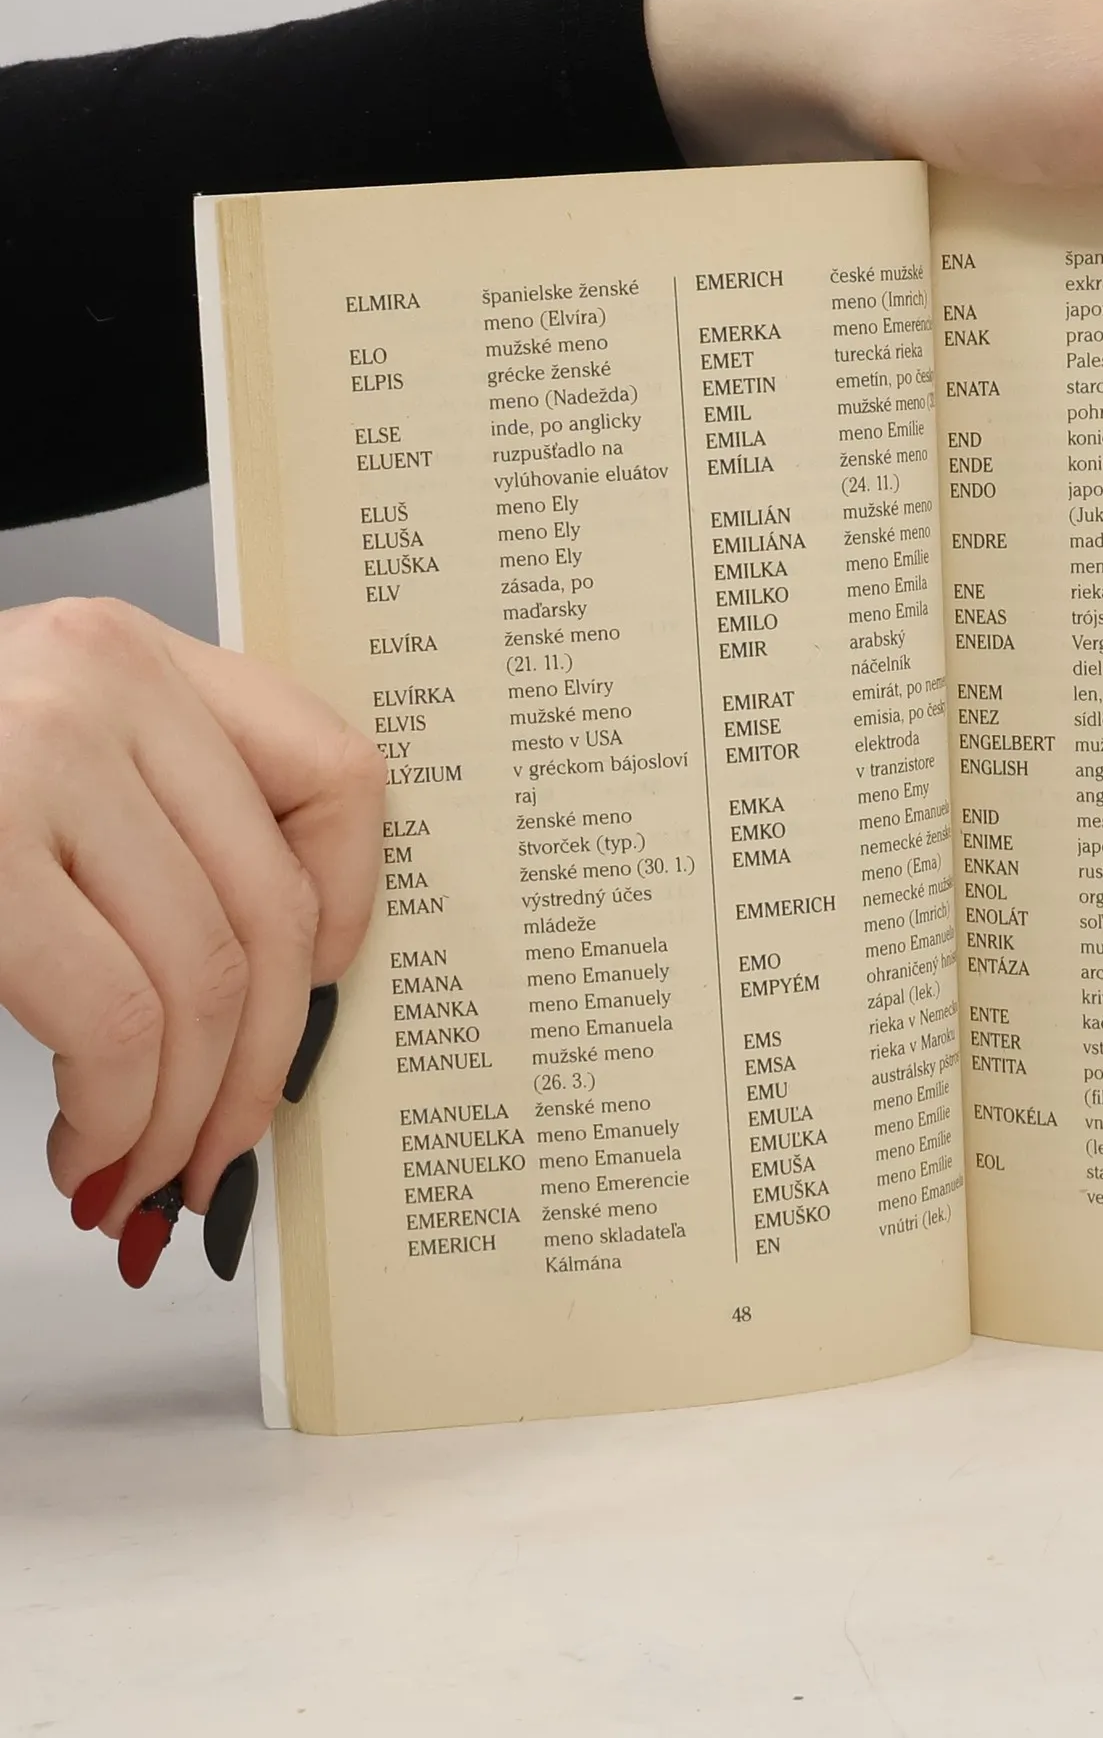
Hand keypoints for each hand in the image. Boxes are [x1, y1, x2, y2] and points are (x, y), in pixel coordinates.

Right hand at [0, 599, 382, 1235]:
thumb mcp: (37, 767)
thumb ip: (152, 832)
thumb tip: (285, 990)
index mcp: (131, 655)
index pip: (335, 774)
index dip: (351, 911)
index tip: (315, 997)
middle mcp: (97, 680)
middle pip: (275, 909)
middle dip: (259, 1068)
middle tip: (218, 1150)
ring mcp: (30, 754)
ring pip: (207, 979)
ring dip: (181, 1114)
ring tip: (134, 1169)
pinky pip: (115, 1018)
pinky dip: (116, 1115)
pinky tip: (79, 1144)